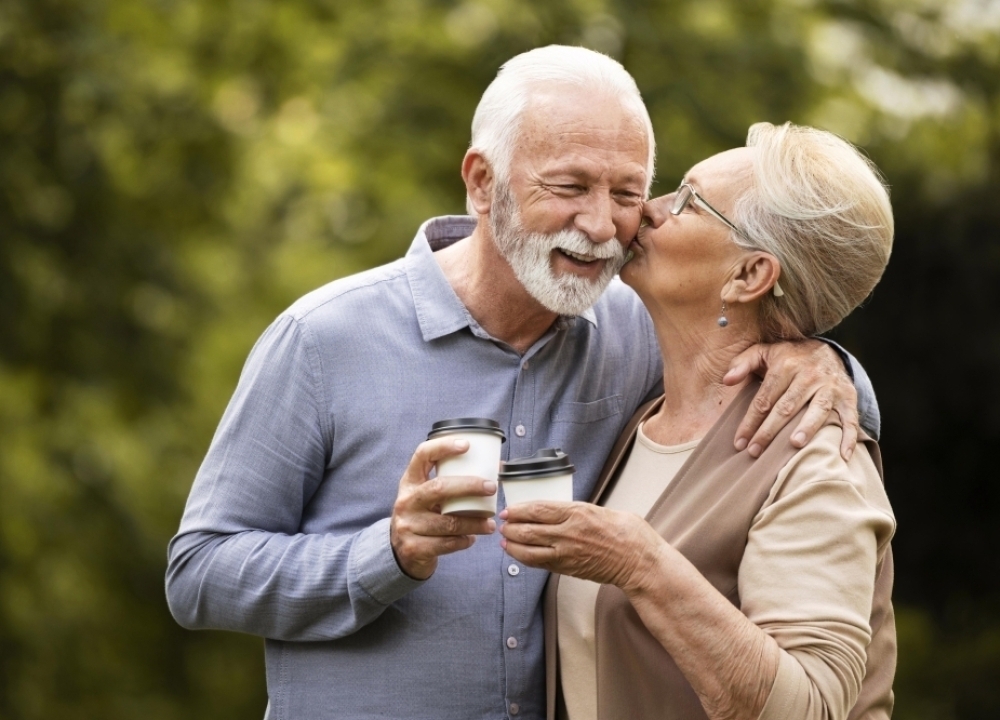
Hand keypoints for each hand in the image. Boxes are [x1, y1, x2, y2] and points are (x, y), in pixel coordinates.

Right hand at [390, 438, 496, 579]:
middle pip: (439, 487)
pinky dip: (464, 541)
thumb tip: (496, 468)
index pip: (422, 456)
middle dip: (470, 485)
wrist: (401, 551)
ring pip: (448, 522)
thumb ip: (451, 483)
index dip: (443, 446)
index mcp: (409, 482)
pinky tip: (472, 539)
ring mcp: (407, 525)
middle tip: (492, 487)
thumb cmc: (423, 516)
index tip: (467, 445)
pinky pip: (446, 543)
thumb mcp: (427, 496)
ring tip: (489, 524)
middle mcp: (406, 501)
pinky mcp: (413, 547)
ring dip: (474, 522)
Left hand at [498, 502, 659, 590]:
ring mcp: (567, 553)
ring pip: (529, 550)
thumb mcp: (600, 510)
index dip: (518, 510)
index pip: (538, 509)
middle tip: (502, 524)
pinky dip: (526, 559)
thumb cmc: (626, 532)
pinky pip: (540, 564)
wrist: (639, 561)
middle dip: (510, 527)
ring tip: (504, 541)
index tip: (508, 510)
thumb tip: (558, 510)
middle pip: (528, 529)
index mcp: (576, 513)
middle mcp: (568, 533)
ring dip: (513, 545)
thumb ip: (577, 511)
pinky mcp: (568, 569)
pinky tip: (519, 554)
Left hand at [724, 339, 858, 460]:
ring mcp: (830, 386)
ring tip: (794, 444)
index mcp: (785, 365)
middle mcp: (809, 375)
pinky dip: (848, 437)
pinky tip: (843, 456)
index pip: (764, 399)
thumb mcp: (763, 353)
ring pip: (818, 409)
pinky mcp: (848, 396)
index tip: (739, 443)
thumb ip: (742, 363)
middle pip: (786, 407)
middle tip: (755, 452)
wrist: (825, 351)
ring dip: (808, 427)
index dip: (750, 422)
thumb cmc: (786, 358)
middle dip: (769, 431)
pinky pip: (850, 418)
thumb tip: (727, 380)